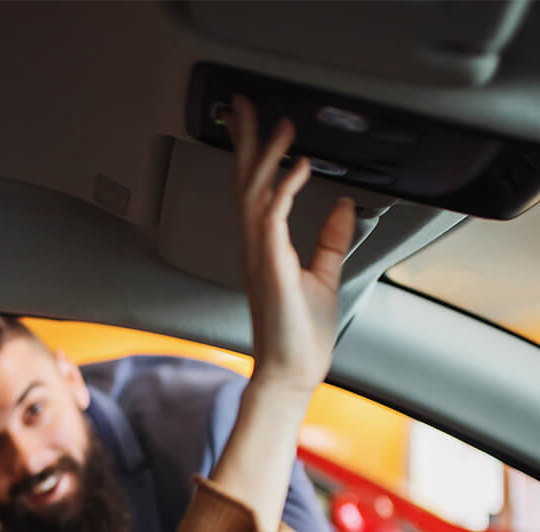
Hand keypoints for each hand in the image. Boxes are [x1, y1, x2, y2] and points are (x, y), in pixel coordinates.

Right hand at [224, 95, 354, 396]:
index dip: (254, 154)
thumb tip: (342, 206)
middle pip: (244, 183)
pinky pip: (272, 219)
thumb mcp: (324, 275)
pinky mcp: (273, 270)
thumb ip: (330, 239)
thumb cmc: (300, 336)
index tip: (256, 122)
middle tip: (242, 105)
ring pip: (254, 195)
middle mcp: (255, 249)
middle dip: (245, 142)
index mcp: (263, 248)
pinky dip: (285, 190)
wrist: (292, 372)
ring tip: (283, 128)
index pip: (254, 191)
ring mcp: (260, 258)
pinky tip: (300, 169)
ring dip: (267, 157)